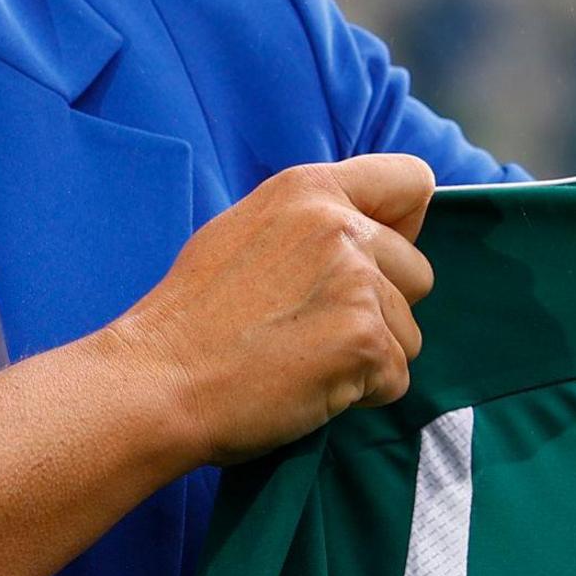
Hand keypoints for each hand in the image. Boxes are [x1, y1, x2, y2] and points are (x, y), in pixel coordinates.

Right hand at [105, 154, 438, 461]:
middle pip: (418, 273)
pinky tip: (307, 386)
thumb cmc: (192, 319)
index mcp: (308, 190)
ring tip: (302, 361)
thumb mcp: (244, 232)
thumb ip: (309, 224)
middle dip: (383, 310)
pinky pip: (396, 377)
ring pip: (409, 333)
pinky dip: (361, 394)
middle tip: (314, 331)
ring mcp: (357, 283)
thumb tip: (368, 232)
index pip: (412, 181)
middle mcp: (340, 226)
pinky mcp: (365, 340)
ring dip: (369, 358)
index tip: (374, 261)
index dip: (403, 229)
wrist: (157, 380)